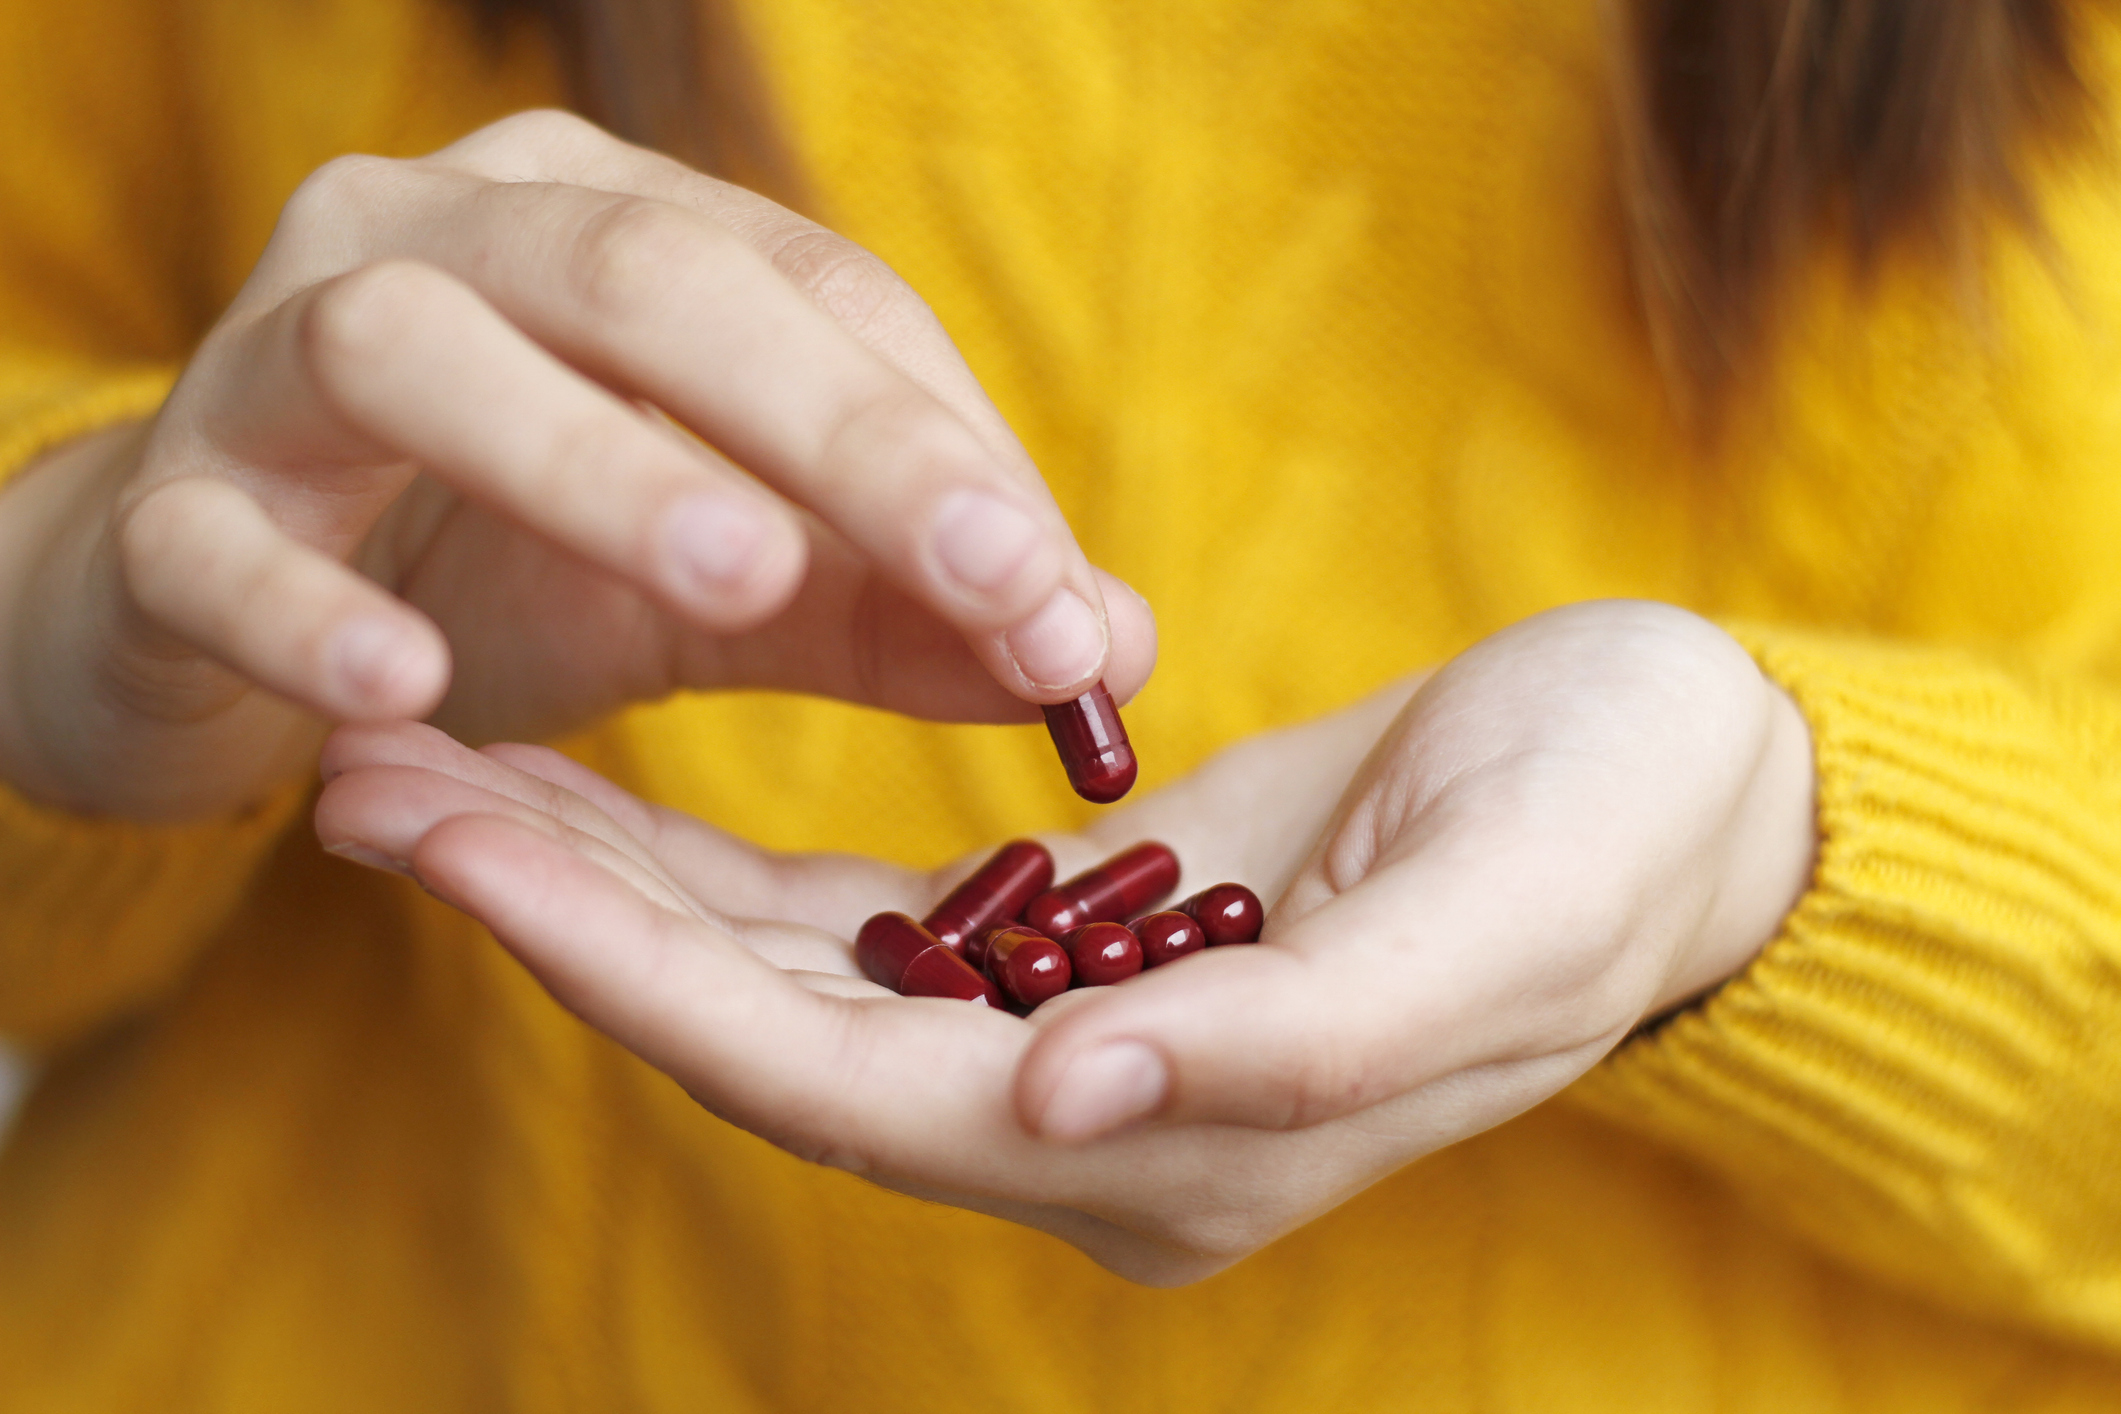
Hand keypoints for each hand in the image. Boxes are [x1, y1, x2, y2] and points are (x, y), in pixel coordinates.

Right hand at [0, 110, 1151, 818]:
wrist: (221, 610)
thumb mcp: (727, 582)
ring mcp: (273, 357)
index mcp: (609, 229)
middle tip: (986, 575)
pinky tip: (411, 686)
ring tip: (743, 579)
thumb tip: (1116, 645)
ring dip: (589, 461)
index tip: (1068, 607)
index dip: (952, 448)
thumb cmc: (504, 566)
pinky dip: (310, 607)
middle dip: (836, 429)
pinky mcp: (158, 508)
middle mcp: (443, 239)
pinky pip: (215, 542)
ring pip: (416, 351)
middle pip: (645, 279)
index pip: (815, 297)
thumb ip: (902, 606)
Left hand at [313, 600, 1814, 1283]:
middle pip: (770, 1047)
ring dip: (611, 893)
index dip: (638, 979)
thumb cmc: (1612, 833)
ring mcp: (1080, 1053)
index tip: (461, 850)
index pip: (843, 1086)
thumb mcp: (1496, 915)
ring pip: (786, 993)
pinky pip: (857, 937)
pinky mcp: (1079, 956)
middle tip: (376, 788)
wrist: (1675, 795)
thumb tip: (1057, 1108)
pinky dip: (717, 876)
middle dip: (569, 927)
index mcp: (1182, 1146)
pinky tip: (601, 807)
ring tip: (436, 778)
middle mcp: (1098, 1132)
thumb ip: (1288, 1039)